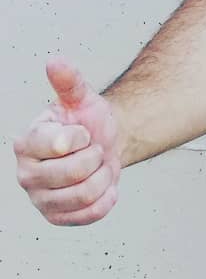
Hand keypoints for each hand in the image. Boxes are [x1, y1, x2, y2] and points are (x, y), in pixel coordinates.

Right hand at [13, 58, 121, 225]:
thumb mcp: (81, 99)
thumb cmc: (87, 122)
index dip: (82, 136)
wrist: (104, 145)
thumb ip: (69, 82)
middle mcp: (27, 173)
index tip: (81, 132)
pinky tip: (102, 185)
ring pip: (85, 194)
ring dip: (103, 177)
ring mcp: (40, 198)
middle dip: (96, 157)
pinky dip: (105, 198)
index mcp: (27, 143)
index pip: (60, 144)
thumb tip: (56, 61)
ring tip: (96, 167)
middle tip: (93, 150)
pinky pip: (89, 214)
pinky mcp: (56, 217)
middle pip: (75, 172)